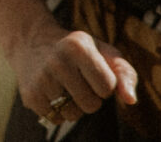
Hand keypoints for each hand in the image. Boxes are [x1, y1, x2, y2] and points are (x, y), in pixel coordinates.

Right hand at [8, 18, 137, 126]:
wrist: (32, 41)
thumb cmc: (76, 49)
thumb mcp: (102, 51)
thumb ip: (124, 73)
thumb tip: (131, 100)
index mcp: (78, 46)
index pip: (107, 87)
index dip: (105, 84)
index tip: (94, 71)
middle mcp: (57, 61)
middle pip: (91, 106)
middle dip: (90, 97)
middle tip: (78, 79)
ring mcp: (42, 79)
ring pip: (73, 115)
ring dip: (73, 106)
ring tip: (64, 85)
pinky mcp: (30, 95)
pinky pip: (56, 119)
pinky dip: (58, 110)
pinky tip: (51, 91)